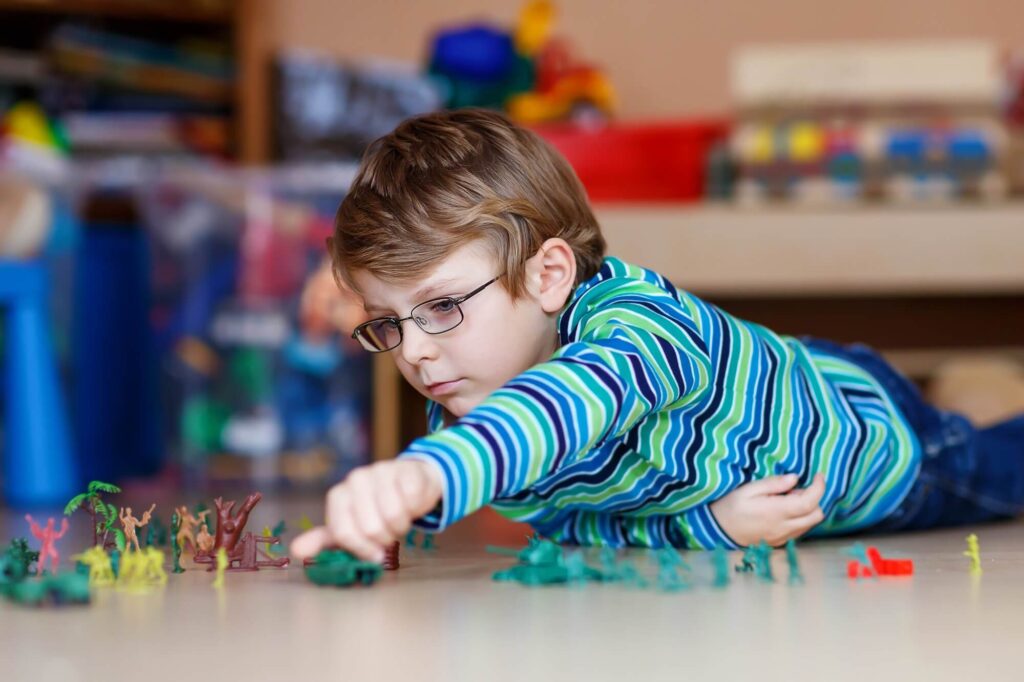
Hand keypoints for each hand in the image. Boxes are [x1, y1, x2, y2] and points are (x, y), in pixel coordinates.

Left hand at [291, 459, 442, 562]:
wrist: (407, 483)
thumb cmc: (376, 510)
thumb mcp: (349, 527)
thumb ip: (324, 540)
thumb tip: (296, 551)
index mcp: (338, 496)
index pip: (344, 533)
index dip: (362, 549)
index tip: (373, 554)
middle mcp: (356, 479)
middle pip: (371, 528)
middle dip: (386, 537)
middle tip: (389, 531)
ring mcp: (381, 471)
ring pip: (395, 515)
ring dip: (403, 525)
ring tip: (400, 518)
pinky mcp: (406, 468)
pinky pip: (413, 500)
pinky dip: (416, 508)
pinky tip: (412, 502)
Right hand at [709, 473, 825, 546]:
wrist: (718, 530)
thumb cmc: (731, 506)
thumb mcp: (748, 489)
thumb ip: (773, 484)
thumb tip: (795, 478)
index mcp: (776, 512)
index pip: (810, 502)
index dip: (819, 487)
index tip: (819, 475)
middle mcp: (784, 527)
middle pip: (816, 515)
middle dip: (815, 498)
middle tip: (796, 488)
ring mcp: (783, 537)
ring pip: (810, 524)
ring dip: (808, 509)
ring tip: (787, 499)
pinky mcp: (780, 542)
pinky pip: (800, 530)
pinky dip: (801, 518)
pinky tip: (785, 511)